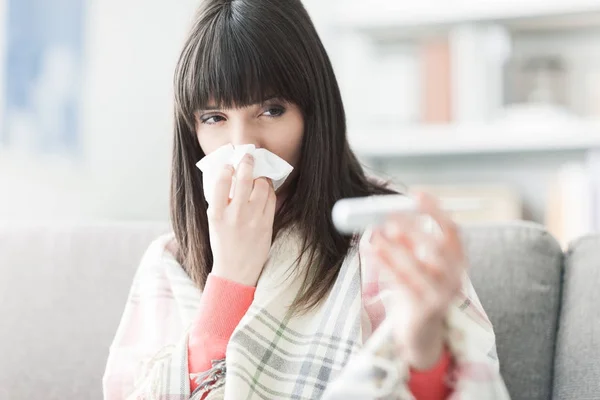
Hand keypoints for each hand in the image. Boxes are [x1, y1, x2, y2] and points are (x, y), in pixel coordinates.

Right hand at [207, 153, 276, 286]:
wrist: (235, 270)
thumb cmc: (223, 243)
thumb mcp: (213, 222)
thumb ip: (219, 201)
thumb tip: (228, 175)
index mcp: (216, 214)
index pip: (221, 182)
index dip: (227, 168)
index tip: (230, 165)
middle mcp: (235, 215)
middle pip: (244, 179)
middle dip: (247, 163)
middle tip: (248, 157)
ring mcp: (253, 219)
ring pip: (261, 186)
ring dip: (260, 177)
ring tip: (258, 177)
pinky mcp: (267, 224)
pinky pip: (271, 199)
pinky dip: (268, 190)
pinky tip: (265, 190)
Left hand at [367, 192, 464, 369]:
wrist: (419, 333)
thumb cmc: (415, 290)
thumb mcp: (415, 264)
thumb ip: (407, 242)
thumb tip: (386, 215)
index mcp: (458, 261)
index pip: (452, 230)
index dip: (435, 210)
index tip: (415, 194)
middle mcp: (456, 277)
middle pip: (436, 248)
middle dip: (411, 230)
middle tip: (388, 217)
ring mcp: (443, 296)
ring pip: (418, 267)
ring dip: (395, 247)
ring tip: (376, 233)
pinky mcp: (426, 310)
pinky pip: (404, 283)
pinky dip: (387, 264)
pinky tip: (373, 250)